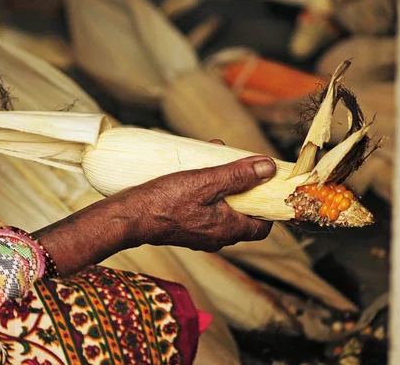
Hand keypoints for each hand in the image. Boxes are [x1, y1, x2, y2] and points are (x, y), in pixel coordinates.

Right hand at [37, 150, 275, 275]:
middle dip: (242, 187)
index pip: (264, 226)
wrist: (130, 217)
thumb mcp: (206, 181)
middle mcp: (217, 237)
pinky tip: (193, 173)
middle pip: (242, 214)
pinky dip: (205, 193)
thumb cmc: (165, 201)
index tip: (265, 184)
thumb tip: (268, 168)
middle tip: (235, 164)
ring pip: (222, 210)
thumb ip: (238, 175)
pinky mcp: (184, 229)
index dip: (269, 205)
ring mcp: (199, 235)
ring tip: (211, 162)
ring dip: (222, 186)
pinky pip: (204, 211)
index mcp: (228, 229)